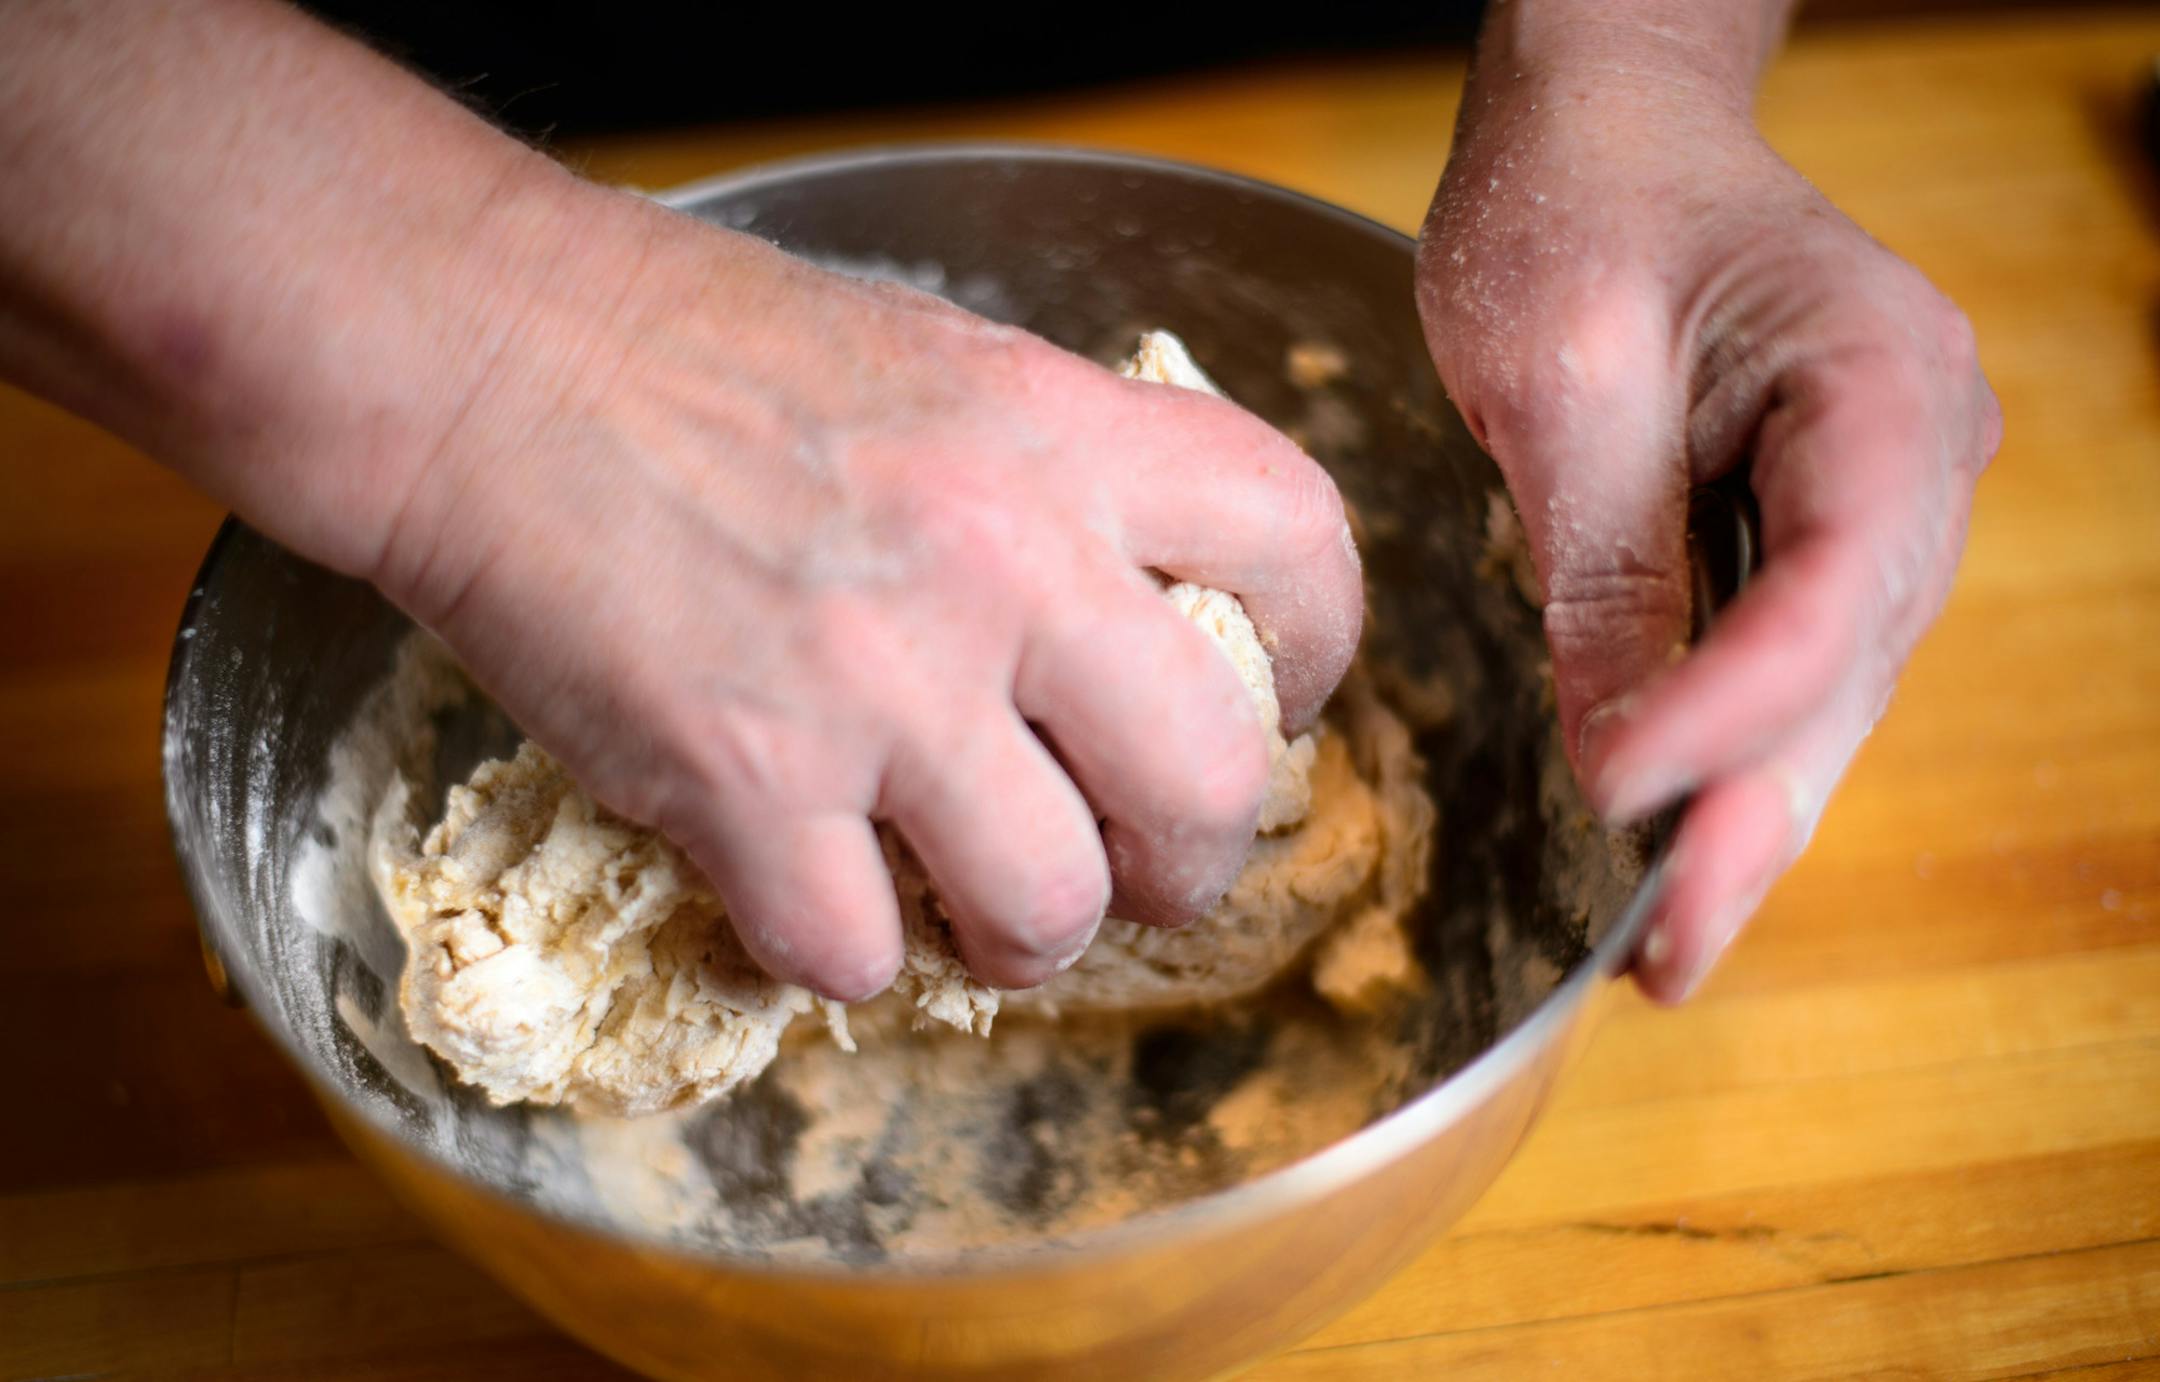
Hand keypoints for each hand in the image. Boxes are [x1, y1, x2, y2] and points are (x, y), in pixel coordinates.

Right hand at [372, 189, 1363, 999]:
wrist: (491, 361)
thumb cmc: (702, 348)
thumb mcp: (940, 360)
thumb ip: (1061, 480)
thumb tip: (1140, 614)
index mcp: (1066, 435)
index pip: (1298, 543)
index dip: (1318, 649)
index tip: (1273, 700)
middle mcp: (1002, 565)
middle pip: (1209, 784)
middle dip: (1191, 859)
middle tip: (1136, 862)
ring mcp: (878, 687)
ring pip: (1048, 908)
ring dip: (1023, 934)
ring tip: (965, 899)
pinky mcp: (745, 786)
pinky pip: (856, 955)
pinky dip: (840, 950)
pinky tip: (804, 888)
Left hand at [1416, 46, 1999, 1000]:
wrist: (1600, 133)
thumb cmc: (1575, 207)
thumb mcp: (1563, 380)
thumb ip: (1605, 568)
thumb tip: (1619, 758)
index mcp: (1878, 383)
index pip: (1829, 585)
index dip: (1734, 711)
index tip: (1617, 793)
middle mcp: (1912, 456)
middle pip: (1847, 668)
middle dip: (1752, 817)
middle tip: (1666, 954)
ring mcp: (1875, 497)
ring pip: (1823, 690)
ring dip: (1745, 814)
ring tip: (1666, 944)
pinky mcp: (1809, 530)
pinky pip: (1783, 662)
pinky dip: (1727, 754)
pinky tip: (1676, 843)